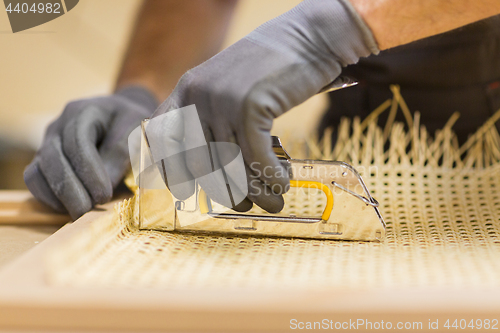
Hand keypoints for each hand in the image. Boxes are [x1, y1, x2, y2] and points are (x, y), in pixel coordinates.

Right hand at [24, 86, 157, 218]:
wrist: (119, 118)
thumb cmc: (130, 124)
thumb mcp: (135, 130)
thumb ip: (120, 154)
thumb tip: (105, 185)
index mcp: (83, 112)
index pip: (77, 142)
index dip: (88, 172)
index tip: (104, 195)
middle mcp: (58, 127)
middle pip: (52, 158)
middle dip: (70, 189)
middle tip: (89, 210)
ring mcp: (47, 144)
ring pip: (37, 172)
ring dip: (57, 196)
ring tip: (81, 212)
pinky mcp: (44, 162)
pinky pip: (35, 182)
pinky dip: (49, 198)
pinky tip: (71, 208)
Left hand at [149, 0, 378, 212]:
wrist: (308, 37)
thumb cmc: (272, 69)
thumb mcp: (229, 88)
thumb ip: (214, 119)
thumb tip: (211, 171)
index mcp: (186, 91)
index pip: (161, 141)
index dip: (170, 172)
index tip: (188, 194)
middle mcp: (197, 96)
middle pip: (199, 164)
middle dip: (224, 192)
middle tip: (245, 205)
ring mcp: (221, 99)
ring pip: (231, 165)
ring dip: (255, 192)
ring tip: (274, 201)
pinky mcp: (250, 105)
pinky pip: (256, 158)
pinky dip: (271, 178)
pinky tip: (283, 182)